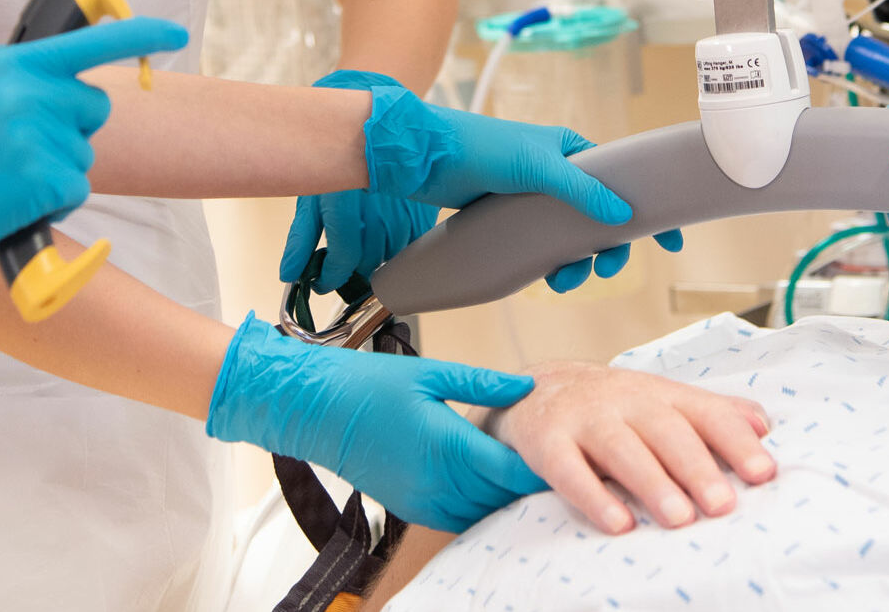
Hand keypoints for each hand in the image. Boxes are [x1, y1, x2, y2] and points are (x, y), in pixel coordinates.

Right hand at [0, 17, 187, 334]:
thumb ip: (18, 83)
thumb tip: (67, 84)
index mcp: (10, 65)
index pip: (89, 43)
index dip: (141, 34)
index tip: (177, 33)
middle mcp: (28, 92)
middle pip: (93, 107)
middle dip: (73, 130)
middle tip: (21, 151)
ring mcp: (37, 134)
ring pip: (83, 154)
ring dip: (56, 172)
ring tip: (3, 179)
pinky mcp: (43, 178)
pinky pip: (75, 190)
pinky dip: (53, 203)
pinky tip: (11, 201)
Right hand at [205, 315, 544, 532]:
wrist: (314, 412)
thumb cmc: (366, 387)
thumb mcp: (431, 373)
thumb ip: (485, 383)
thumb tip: (528, 385)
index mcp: (446, 448)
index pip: (513, 470)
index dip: (548, 464)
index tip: (575, 451)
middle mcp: (437, 485)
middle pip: (505, 495)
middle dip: (536, 482)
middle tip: (572, 463)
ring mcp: (425, 503)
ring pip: (486, 511)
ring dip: (510, 496)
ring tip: (541, 473)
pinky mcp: (414, 510)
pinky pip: (463, 516)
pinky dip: (484, 503)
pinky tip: (497, 482)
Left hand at [294, 73, 671, 291]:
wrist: (418, 158)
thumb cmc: (476, 148)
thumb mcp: (534, 166)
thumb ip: (579, 188)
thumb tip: (619, 214)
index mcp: (570, 150)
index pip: (623, 180)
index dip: (649, 211)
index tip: (672, 241)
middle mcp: (556, 172)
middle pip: (601, 217)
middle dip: (608, 248)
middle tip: (602, 270)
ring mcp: (532, 197)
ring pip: (572, 236)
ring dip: (578, 262)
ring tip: (563, 280)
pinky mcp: (508, 218)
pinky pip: (543, 245)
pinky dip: (551, 262)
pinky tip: (545, 276)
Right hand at [485, 360, 774, 534]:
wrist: (537, 390)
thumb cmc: (616, 408)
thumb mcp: (663, 401)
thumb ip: (711, 414)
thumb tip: (764, 427)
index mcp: (662, 394)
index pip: (705, 413)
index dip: (735, 442)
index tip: (763, 474)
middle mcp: (627, 401)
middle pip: (666, 431)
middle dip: (697, 467)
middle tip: (723, 505)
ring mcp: (586, 419)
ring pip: (621, 448)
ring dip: (652, 483)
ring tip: (680, 519)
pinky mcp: (548, 441)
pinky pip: (569, 470)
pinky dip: (593, 496)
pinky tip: (617, 524)